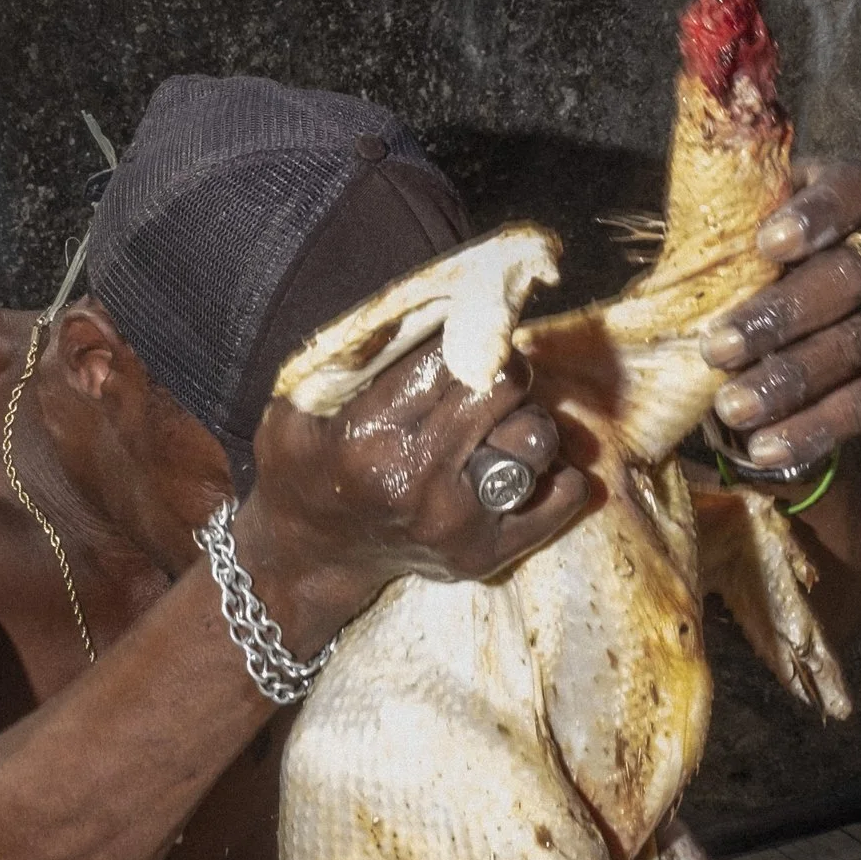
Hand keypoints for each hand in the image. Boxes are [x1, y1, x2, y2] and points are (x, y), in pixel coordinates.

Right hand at [238, 340, 587, 648]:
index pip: (453, 357)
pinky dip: (555, 474)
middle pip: (504, 387)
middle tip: (483, 378)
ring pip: (537, 438)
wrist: (307, 555)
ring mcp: (457, 524)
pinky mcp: (485, 554)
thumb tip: (429, 304)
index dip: (466, 337)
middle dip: (499, 371)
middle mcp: (419, 480)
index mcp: (370, 436)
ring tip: (494, 426)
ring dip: (523, 420)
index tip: (463, 340)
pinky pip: (562, 498)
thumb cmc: (302, 464)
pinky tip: (518, 463)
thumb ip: (353, 356)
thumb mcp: (298, 401)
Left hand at [700, 159, 860, 480]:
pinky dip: (808, 431)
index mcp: (836, 206)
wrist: (739, 360)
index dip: (820, 213)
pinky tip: (762, 448)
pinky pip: (857, 408)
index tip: (768, 243)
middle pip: (848, 276)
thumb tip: (683, 230)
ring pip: (853, 344)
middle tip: (716, 348)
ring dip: (788, 379)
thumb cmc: (720, 279)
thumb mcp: (709, 247)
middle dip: (782, 314)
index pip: (853, 187)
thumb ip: (707, 232)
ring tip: (730, 407)